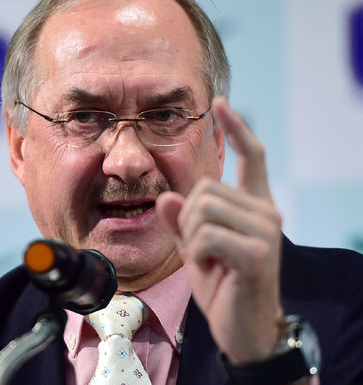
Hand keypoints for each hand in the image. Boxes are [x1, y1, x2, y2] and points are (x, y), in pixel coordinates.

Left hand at [157, 96, 283, 363]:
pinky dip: (198, 254)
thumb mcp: (196, 248)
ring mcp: (265, 232)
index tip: (220, 104)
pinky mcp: (257, 254)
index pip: (253, 157)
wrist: (243, 328)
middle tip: (202, 248)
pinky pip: (204, 235)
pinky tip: (214, 270)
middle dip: (188, 218)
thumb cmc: (223, 284)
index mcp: (255, 206)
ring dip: (192, 237)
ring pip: (201, 210)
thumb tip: (168, 196)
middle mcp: (266, 212)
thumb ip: (182, 221)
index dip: (237, 129)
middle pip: (205, 188)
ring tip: (210, 259)